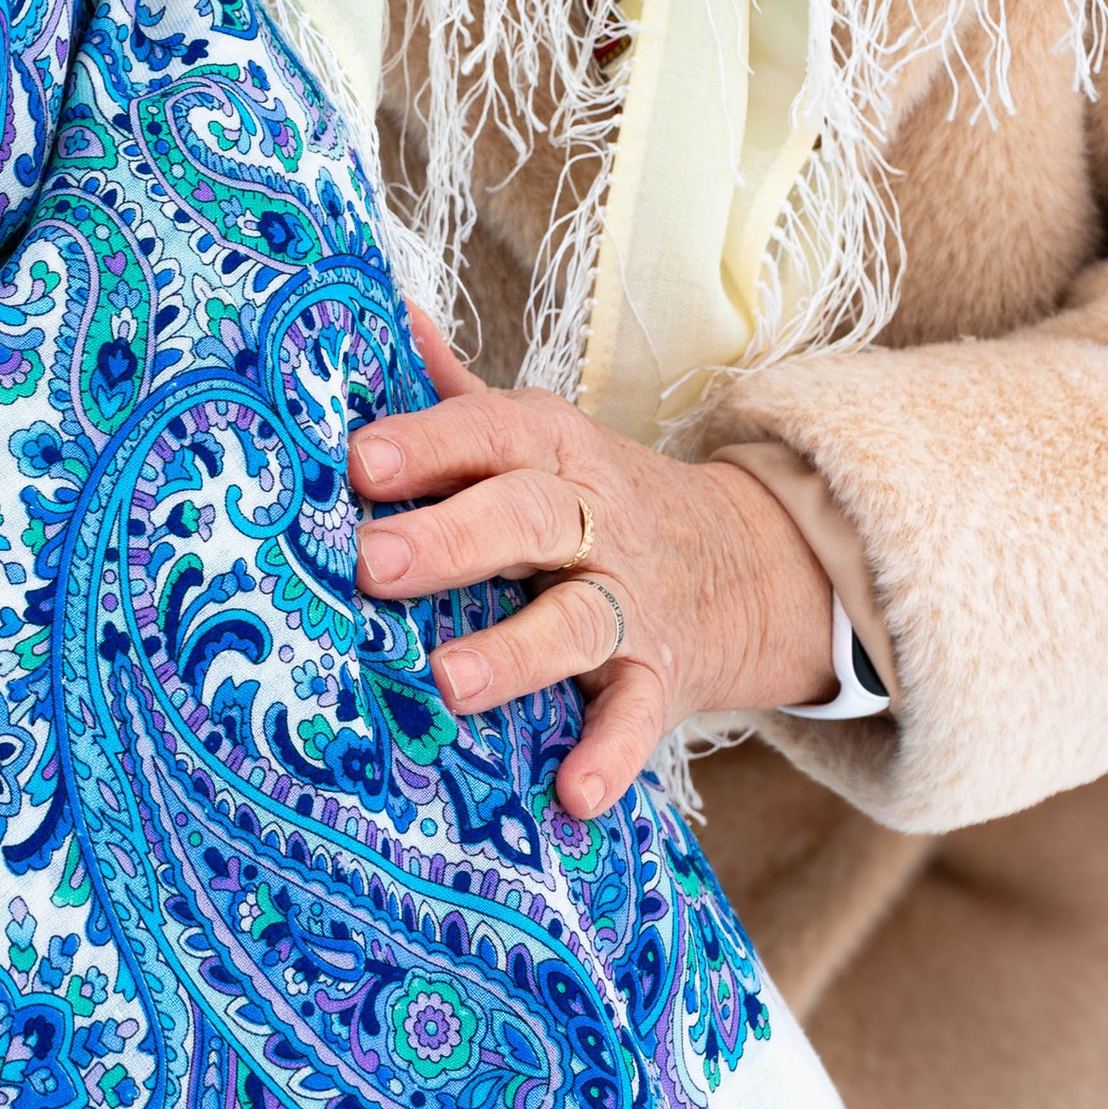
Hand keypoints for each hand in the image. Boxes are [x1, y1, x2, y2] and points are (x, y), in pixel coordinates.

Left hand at [350, 307, 835, 819]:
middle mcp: (592, 521)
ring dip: (514, 652)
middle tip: (371, 565)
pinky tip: (573, 795)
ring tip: (449, 682)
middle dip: (450, 539)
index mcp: (551, 452)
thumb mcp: (539, 438)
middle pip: (527, 518)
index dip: (426, 444)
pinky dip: (608, 755)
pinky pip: (637, 717)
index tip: (359, 462)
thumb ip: (457, 396)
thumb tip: (384, 313)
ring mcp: (630, 602)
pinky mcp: (660, 678)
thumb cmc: (595, 500)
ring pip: (576, 621)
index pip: (488, 434)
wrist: (749, 563)